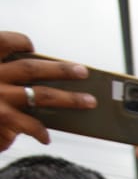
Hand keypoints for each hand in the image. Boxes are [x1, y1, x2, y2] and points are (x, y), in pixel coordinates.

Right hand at [0, 32, 93, 150]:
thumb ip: (6, 76)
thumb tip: (43, 77)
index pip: (3, 41)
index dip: (18, 41)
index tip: (31, 46)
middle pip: (31, 68)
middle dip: (61, 70)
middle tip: (82, 71)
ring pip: (41, 94)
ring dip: (69, 98)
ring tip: (88, 101)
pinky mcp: (2, 118)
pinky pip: (30, 124)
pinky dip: (40, 131)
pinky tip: (45, 137)